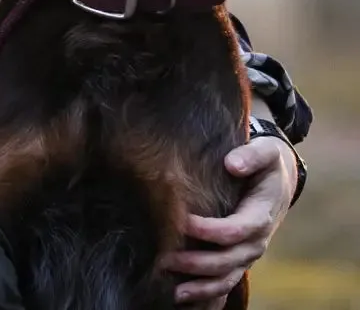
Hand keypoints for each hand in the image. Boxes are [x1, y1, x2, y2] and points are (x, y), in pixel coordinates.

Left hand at [161, 136, 296, 305]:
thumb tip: (232, 164)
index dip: (212, 230)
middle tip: (167, 260)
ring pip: (227, 276)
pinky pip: (227, 280)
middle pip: (229, 259)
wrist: (278, 179)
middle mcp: (257, 240)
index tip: (184, 222)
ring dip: (202, 287)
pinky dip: (210, 294)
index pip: (237, 229)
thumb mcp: (266, 151)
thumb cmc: (266, 163)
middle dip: (199, 263)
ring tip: (175, 293)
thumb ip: (251, 155)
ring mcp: (248, 252)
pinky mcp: (239, 256)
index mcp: (262, 214)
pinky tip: (188, 301)